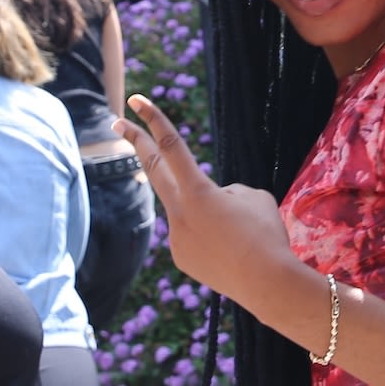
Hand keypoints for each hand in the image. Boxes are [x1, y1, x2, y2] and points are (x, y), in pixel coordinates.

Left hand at [115, 95, 296, 310]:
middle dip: (135, 142)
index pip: (171, 146)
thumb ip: (225, 191)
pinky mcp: (180, 257)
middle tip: (117, 122)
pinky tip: (231, 252)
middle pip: (152, 168)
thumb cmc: (265, 235)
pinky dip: (212, 236)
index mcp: (197, 191)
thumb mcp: (252, 198)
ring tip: (239, 234)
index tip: (137, 101)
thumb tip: (211, 200)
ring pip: (189, 210)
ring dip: (209, 212)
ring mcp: (176, 237)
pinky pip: (195, 235)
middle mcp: (179, 212)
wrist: (267, 285)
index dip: (154, 120)